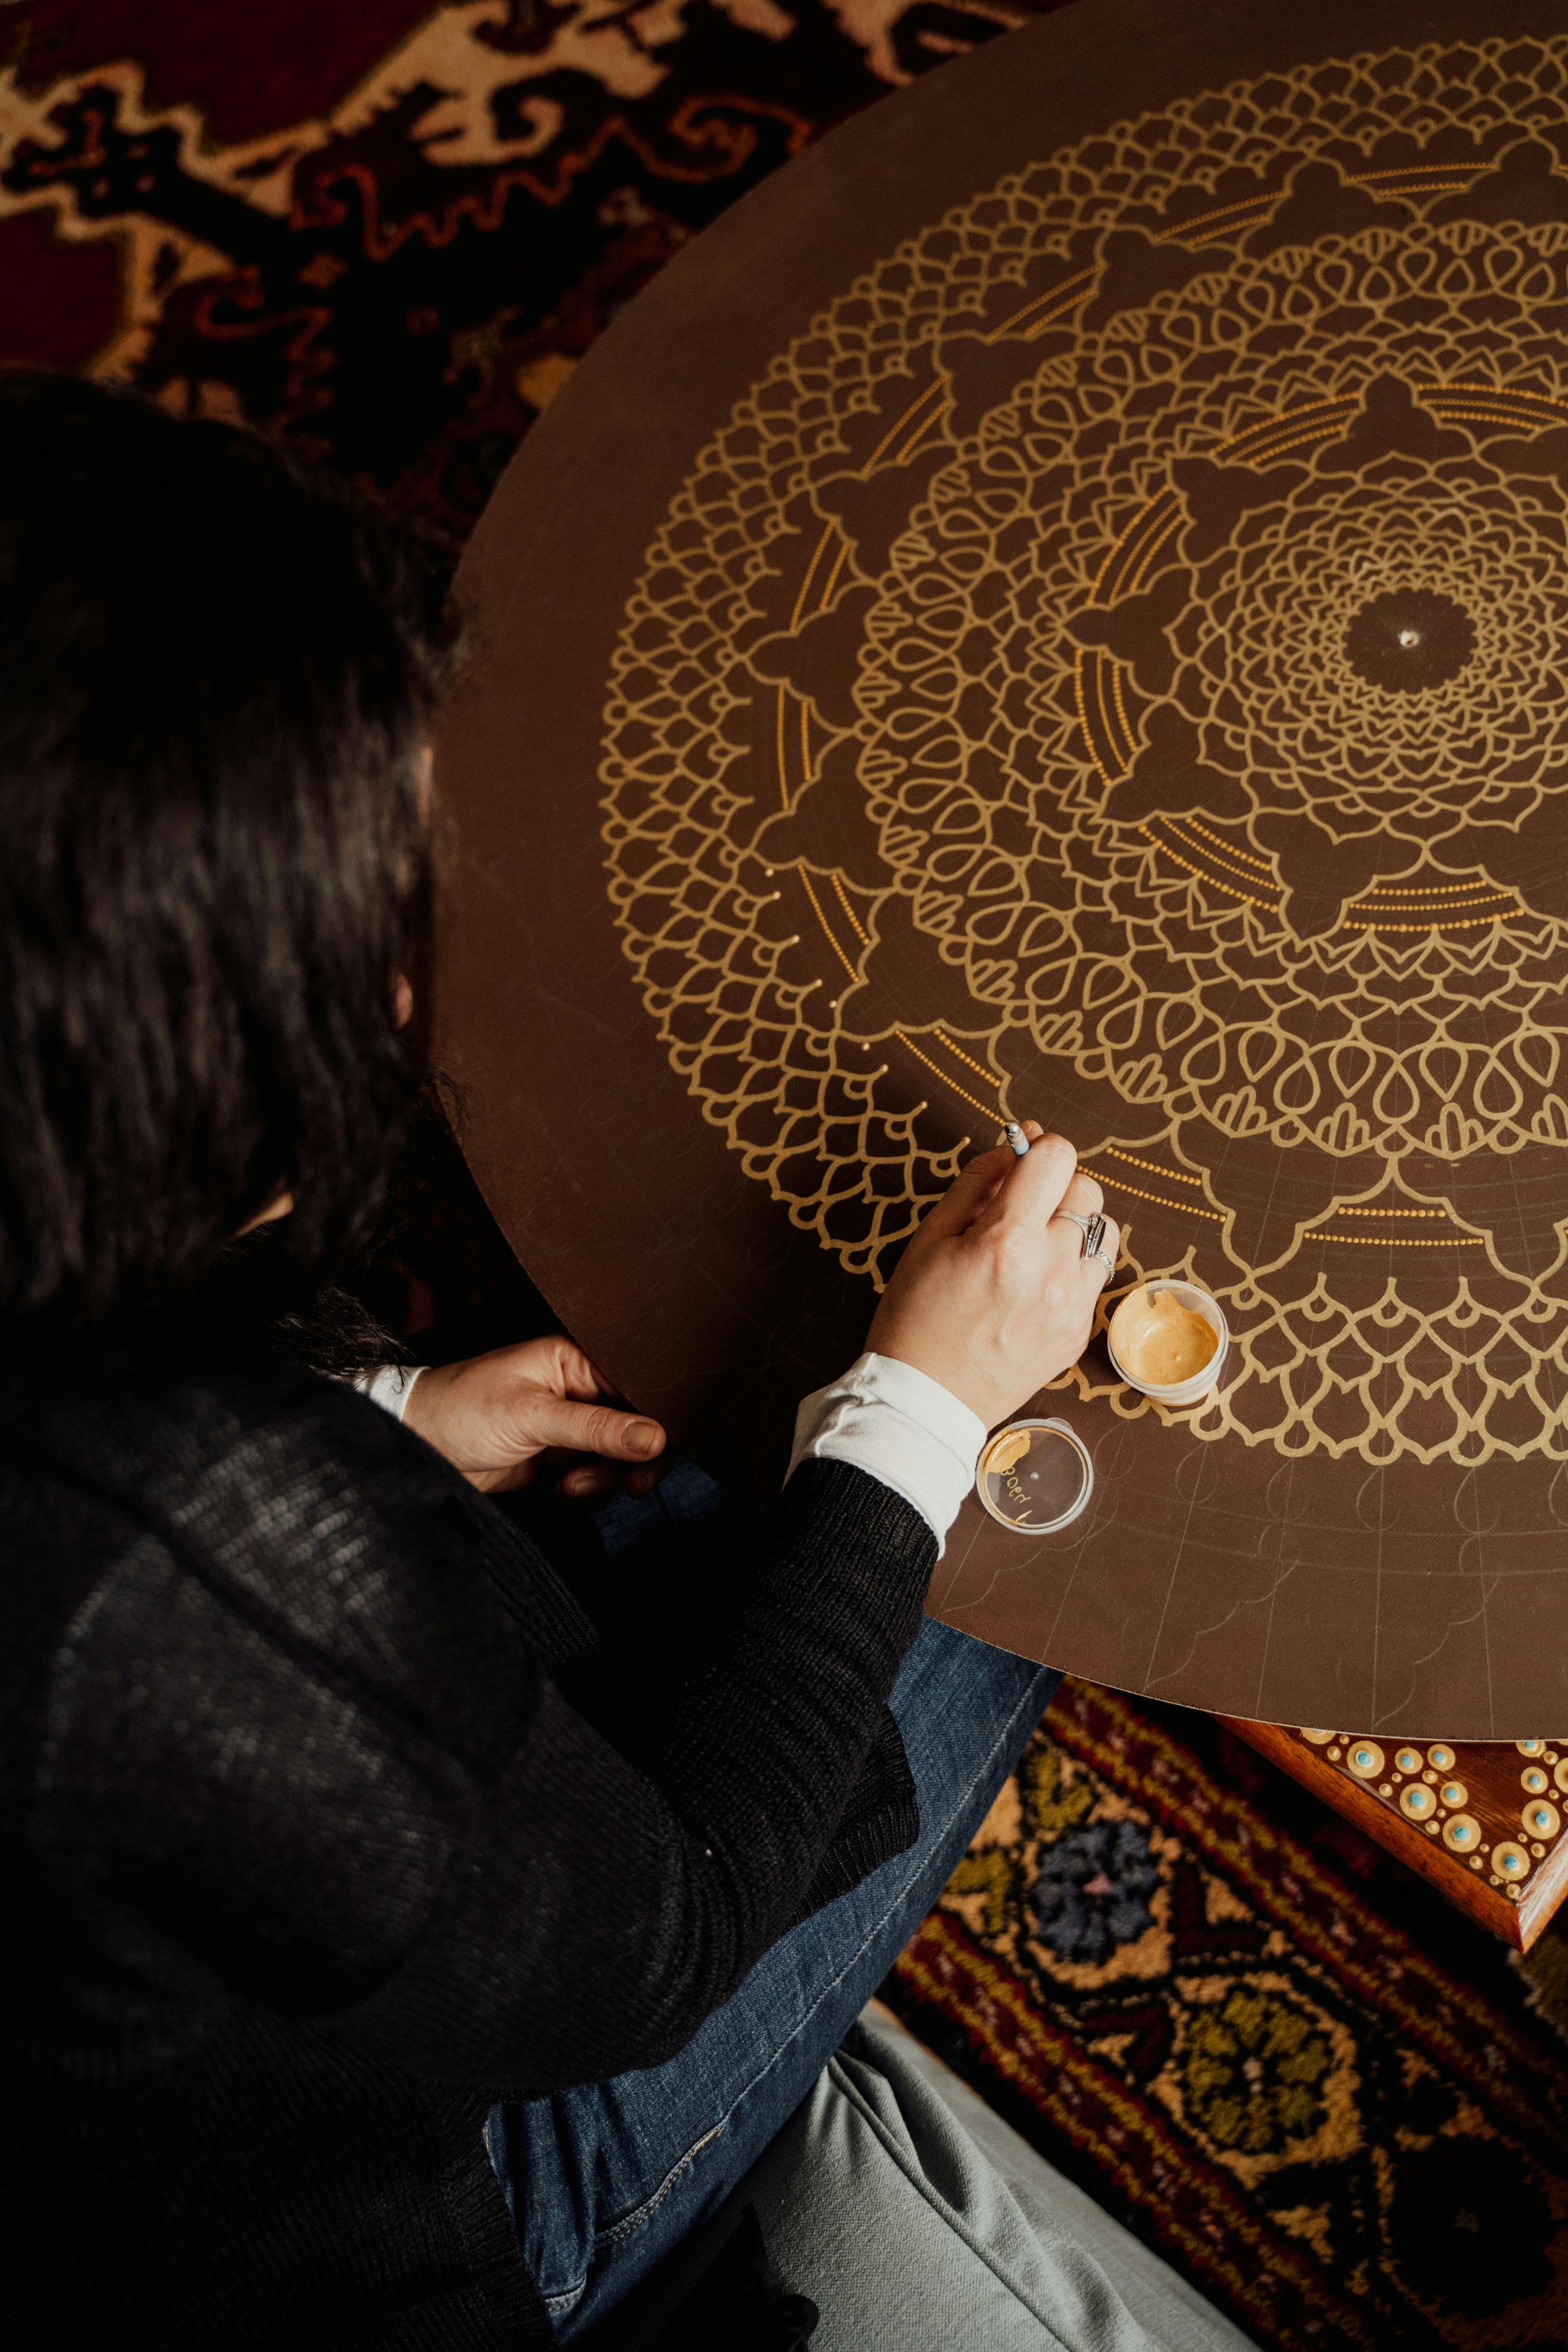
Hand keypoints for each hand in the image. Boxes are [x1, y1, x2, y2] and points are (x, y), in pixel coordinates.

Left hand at [401, 1334, 666, 1497]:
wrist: (417, 1446)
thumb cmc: (462, 1409)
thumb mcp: (533, 1416)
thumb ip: (597, 1428)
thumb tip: (656, 1437)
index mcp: (574, 1360)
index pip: (636, 1387)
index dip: (654, 1420)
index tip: (657, 1453)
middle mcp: (576, 1390)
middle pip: (633, 1427)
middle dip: (630, 1459)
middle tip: (630, 1484)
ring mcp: (567, 1427)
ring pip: (616, 1457)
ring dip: (601, 1478)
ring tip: (567, 1484)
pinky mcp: (555, 1459)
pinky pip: (593, 1477)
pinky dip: (585, 1491)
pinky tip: (558, 1489)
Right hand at [865, 1122, 1117, 1429]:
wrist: (926, 1401)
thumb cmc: (915, 1317)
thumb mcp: (929, 1238)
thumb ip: (977, 1184)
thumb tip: (1016, 1144)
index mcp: (1007, 1242)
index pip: (1057, 1156)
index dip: (1038, 1147)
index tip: (1021, 1160)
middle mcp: (1050, 1271)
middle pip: (1086, 1189)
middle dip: (1055, 1188)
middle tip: (1019, 1210)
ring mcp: (1072, 1306)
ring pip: (1103, 1231)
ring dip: (1074, 1227)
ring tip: (1034, 1249)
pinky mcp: (1079, 1332)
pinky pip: (1095, 1276)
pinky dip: (1071, 1269)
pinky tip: (1034, 1287)